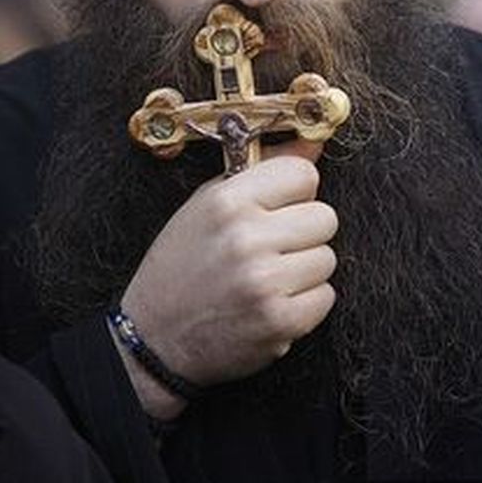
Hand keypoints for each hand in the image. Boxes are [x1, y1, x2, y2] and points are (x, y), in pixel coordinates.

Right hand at [115, 139, 336, 417]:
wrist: (154, 339)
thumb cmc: (182, 265)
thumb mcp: (208, 205)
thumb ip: (263, 171)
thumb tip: (313, 143)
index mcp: (227, 201)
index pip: (303, 174)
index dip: (296, 192)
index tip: (280, 207)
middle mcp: (247, 238)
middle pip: (325, 217)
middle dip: (304, 232)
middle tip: (274, 247)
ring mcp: (264, 282)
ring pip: (327, 258)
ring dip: (305, 270)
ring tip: (269, 277)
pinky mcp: (278, 322)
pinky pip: (325, 297)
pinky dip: (306, 303)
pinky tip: (273, 303)